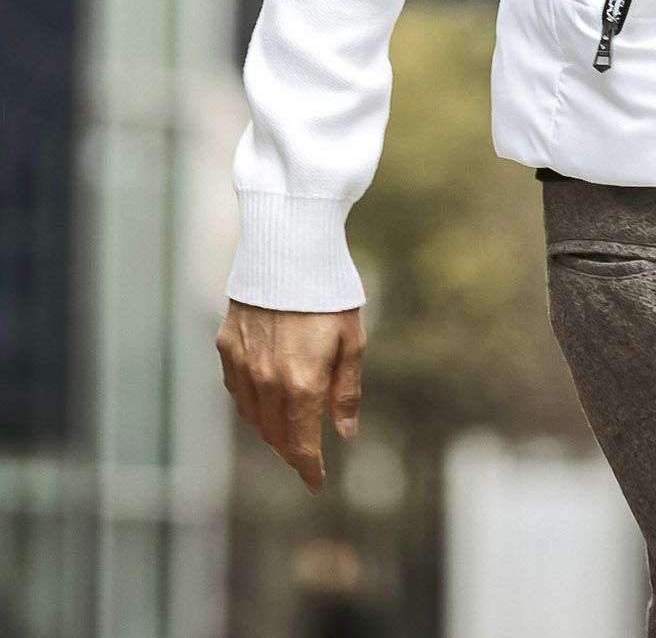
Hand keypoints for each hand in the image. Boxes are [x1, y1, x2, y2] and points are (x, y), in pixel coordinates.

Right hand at [216, 300, 364, 493]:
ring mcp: (242, 364)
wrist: (289, 249)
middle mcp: (266, 381)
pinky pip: (236, 389)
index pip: (300, 444)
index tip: (316, 483)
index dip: (308, 468)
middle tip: (307, 455)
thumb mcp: (352, 340)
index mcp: (301, 383)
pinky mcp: (227, 346)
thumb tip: (344, 432)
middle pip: (275, 435)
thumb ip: (346, 391)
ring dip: (271, 429)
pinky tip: (266, 396)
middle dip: (292, 450)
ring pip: (252, 416)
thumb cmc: (329, 292)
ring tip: (289, 428)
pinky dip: (251, 402)